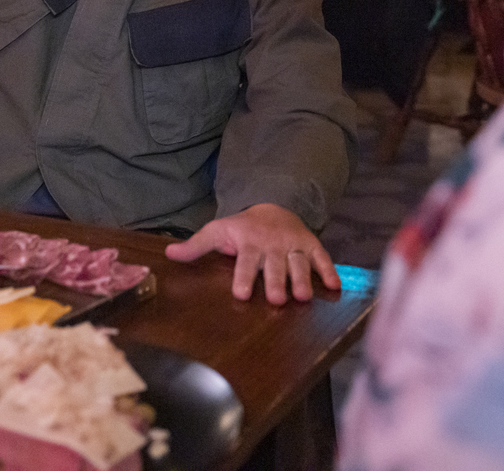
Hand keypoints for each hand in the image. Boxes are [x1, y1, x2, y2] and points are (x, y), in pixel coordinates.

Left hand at [165, 203, 339, 304]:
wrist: (273, 205)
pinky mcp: (311, 245)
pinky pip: (322, 257)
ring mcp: (293, 244)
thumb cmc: (242, 228)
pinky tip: (334, 286)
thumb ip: (196, 245)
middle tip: (277, 299)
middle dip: (276, 281)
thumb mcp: (217, 231)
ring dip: (301, 279)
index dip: (244, 277)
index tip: (242, 293)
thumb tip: (168, 254)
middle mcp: (272, 244)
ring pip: (298, 263)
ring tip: (302, 297)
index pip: (245, 262)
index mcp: (249, 243)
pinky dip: (328, 270)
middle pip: (274, 265)